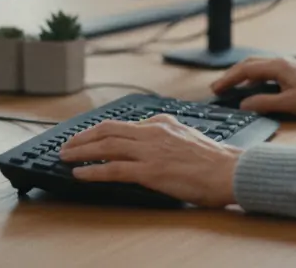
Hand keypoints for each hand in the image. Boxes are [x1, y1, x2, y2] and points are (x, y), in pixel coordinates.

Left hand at [58, 114, 242, 207]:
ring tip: (65, 157)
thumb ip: (165, 134)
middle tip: (66, 145)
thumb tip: (148, 137)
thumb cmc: (213, 160)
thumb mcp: (186, 136)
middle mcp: (153, 132)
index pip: (121, 124)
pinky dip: (93, 170)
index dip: (98, 131)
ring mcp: (150, 151)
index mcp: (161, 123)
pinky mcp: (151, 171)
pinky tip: (80, 173)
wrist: (229, 171)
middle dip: (82, 138)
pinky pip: (114, 169)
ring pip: (106, 147)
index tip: (84, 137)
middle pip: (108, 131)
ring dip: (81, 151)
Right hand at [210, 56, 295, 116]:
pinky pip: (265, 72)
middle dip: (231, 75)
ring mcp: (285, 66)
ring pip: (256, 67)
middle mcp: (280, 62)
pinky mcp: (290, 72)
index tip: (216, 88)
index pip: (245, 69)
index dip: (229, 79)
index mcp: (277, 66)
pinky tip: (250, 88)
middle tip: (217, 87)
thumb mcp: (289, 104)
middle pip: (248, 65)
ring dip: (241, 76)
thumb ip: (264, 103)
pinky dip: (253, 78)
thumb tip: (244, 104)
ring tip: (229, 87)